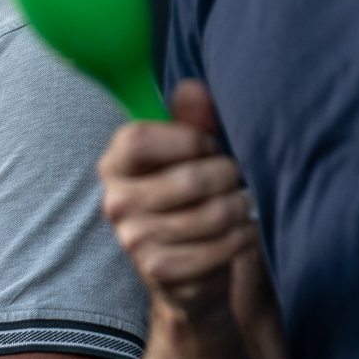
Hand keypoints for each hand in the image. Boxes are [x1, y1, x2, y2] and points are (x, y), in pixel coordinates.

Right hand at [98, 80, 257, 317]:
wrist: (184, 266)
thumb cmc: (186, 192)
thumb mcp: (187, 150)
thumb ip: (191, 118)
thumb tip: (193, 87)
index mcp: (115, 163)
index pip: (140, 141)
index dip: (186, 138)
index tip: (208, 144)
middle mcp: (116, 202)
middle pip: (188, 180)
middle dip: (227, 175)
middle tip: (236, 176)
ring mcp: (134, 240)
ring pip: (210, 215)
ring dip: (238, 206)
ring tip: (242, 201)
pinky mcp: (159, 271)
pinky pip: (216, 249)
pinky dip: (241, 236)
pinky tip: (244, 230)